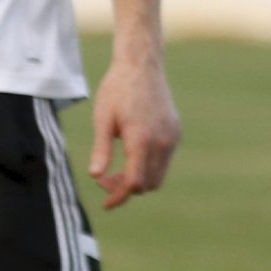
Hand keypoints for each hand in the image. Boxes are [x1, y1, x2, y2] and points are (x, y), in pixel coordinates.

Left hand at [88, 54, 178, 207]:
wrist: (141, 65)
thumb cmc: (116, 90)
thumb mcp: (102, 119)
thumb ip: (101, 149)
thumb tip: (95, 176)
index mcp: (142, 140)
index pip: (134, 183)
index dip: (119, 197)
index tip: (106, 204)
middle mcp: (162, 142)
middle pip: (148, 184)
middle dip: (126, 188)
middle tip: (105, 178)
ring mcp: (172, 137)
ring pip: (159, 175)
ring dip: (139, 178)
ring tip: (117, 168)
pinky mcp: (176, 132)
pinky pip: (165, 161)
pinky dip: (149, 166)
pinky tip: (131, 153)